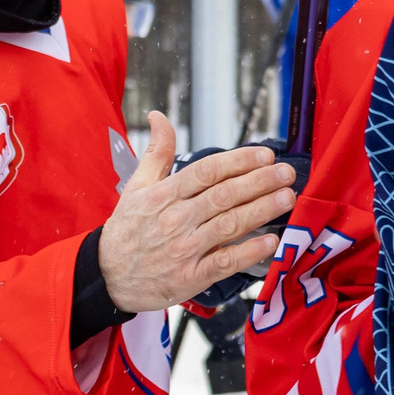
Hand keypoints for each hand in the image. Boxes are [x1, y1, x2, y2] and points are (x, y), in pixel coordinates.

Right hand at [97, 113, 297, 314]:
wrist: (107, 277)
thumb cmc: (126, 231)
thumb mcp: (136, 187)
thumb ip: (156, 152)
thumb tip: (159, 117)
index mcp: (164, 195)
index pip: (207, 172)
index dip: (238, 161)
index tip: (264, 155)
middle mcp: (176, 220)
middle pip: (224, 195)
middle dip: (259, 181)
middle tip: (286, 173)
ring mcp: (184, 249)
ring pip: (229, 225)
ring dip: (261, 210)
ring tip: (286, 198)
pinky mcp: (191, 277)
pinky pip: (225, 262)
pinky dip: (249, 251)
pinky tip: (270, 241)